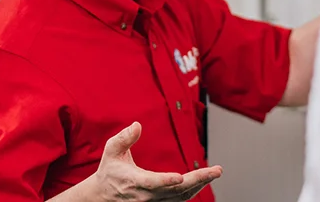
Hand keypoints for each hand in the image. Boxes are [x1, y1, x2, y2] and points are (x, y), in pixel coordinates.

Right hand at [88, 121, 222, 200]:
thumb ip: (124, 138)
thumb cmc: (110, 171)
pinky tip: (204, 180)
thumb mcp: (111, 151)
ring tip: (215, 173)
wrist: (103, 196)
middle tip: (216, 171)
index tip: (179, 177)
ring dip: (199, 185)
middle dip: (198, 180)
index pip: (152, 183)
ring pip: (181, 197)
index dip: (165, 181)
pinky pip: (179, 200)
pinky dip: (193, 191)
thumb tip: (137, 125)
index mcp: (134, 182)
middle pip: (176, 191)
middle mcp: (146, 196)